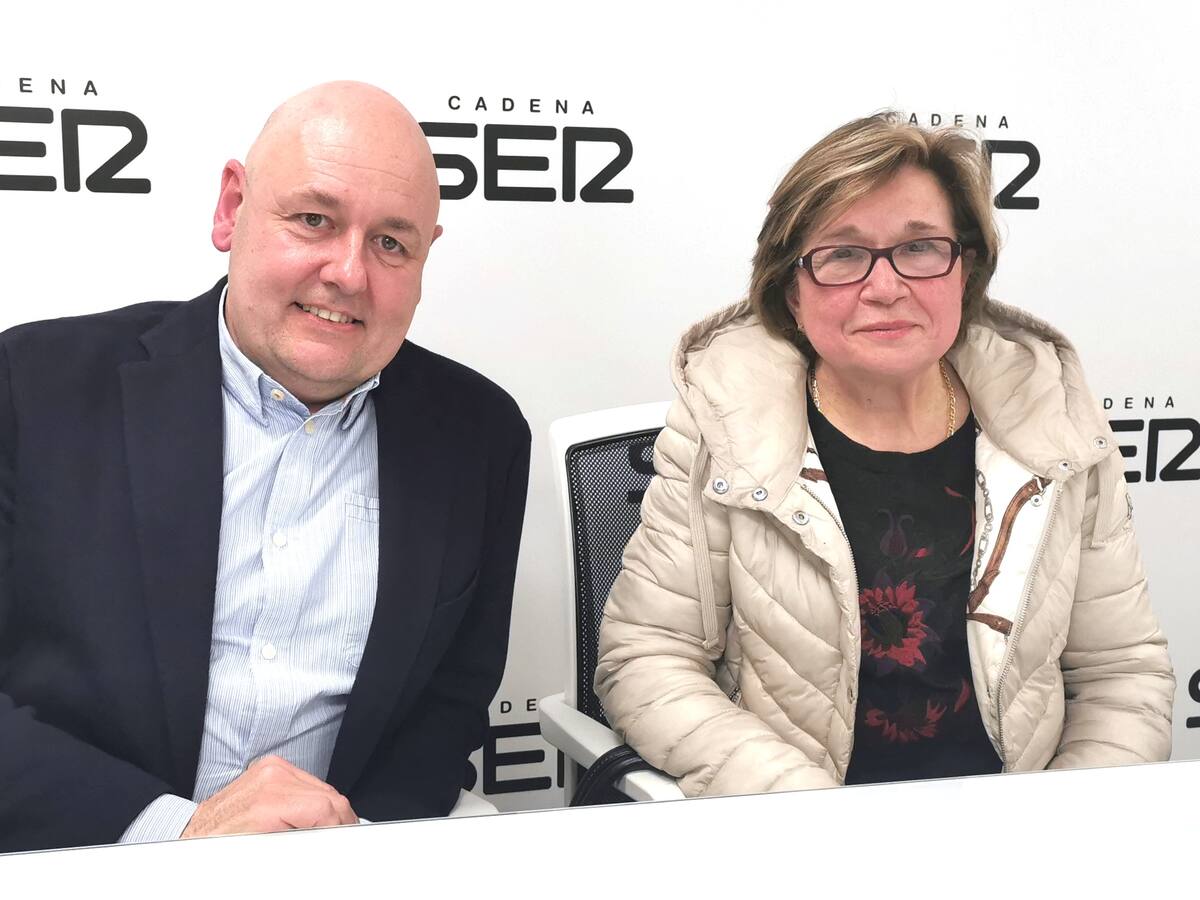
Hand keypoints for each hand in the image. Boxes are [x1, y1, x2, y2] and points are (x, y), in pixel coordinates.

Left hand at [181, 755, 357, 837]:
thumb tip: (328, 840)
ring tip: (327, 831)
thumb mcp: (265, 852)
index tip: (347, 839)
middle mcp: (272, 777)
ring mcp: (272, 769)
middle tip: (344, 838)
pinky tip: (311, 816)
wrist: (194, 834)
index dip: (341, 826)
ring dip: (329, 810)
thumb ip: (302, 842)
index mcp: (269, 800)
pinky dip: (315, 799)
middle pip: (329, 795)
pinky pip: (307, 781)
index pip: (326, 807)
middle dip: (340, 820)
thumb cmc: (221, 847)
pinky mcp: (271, 767)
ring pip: (322, 787)